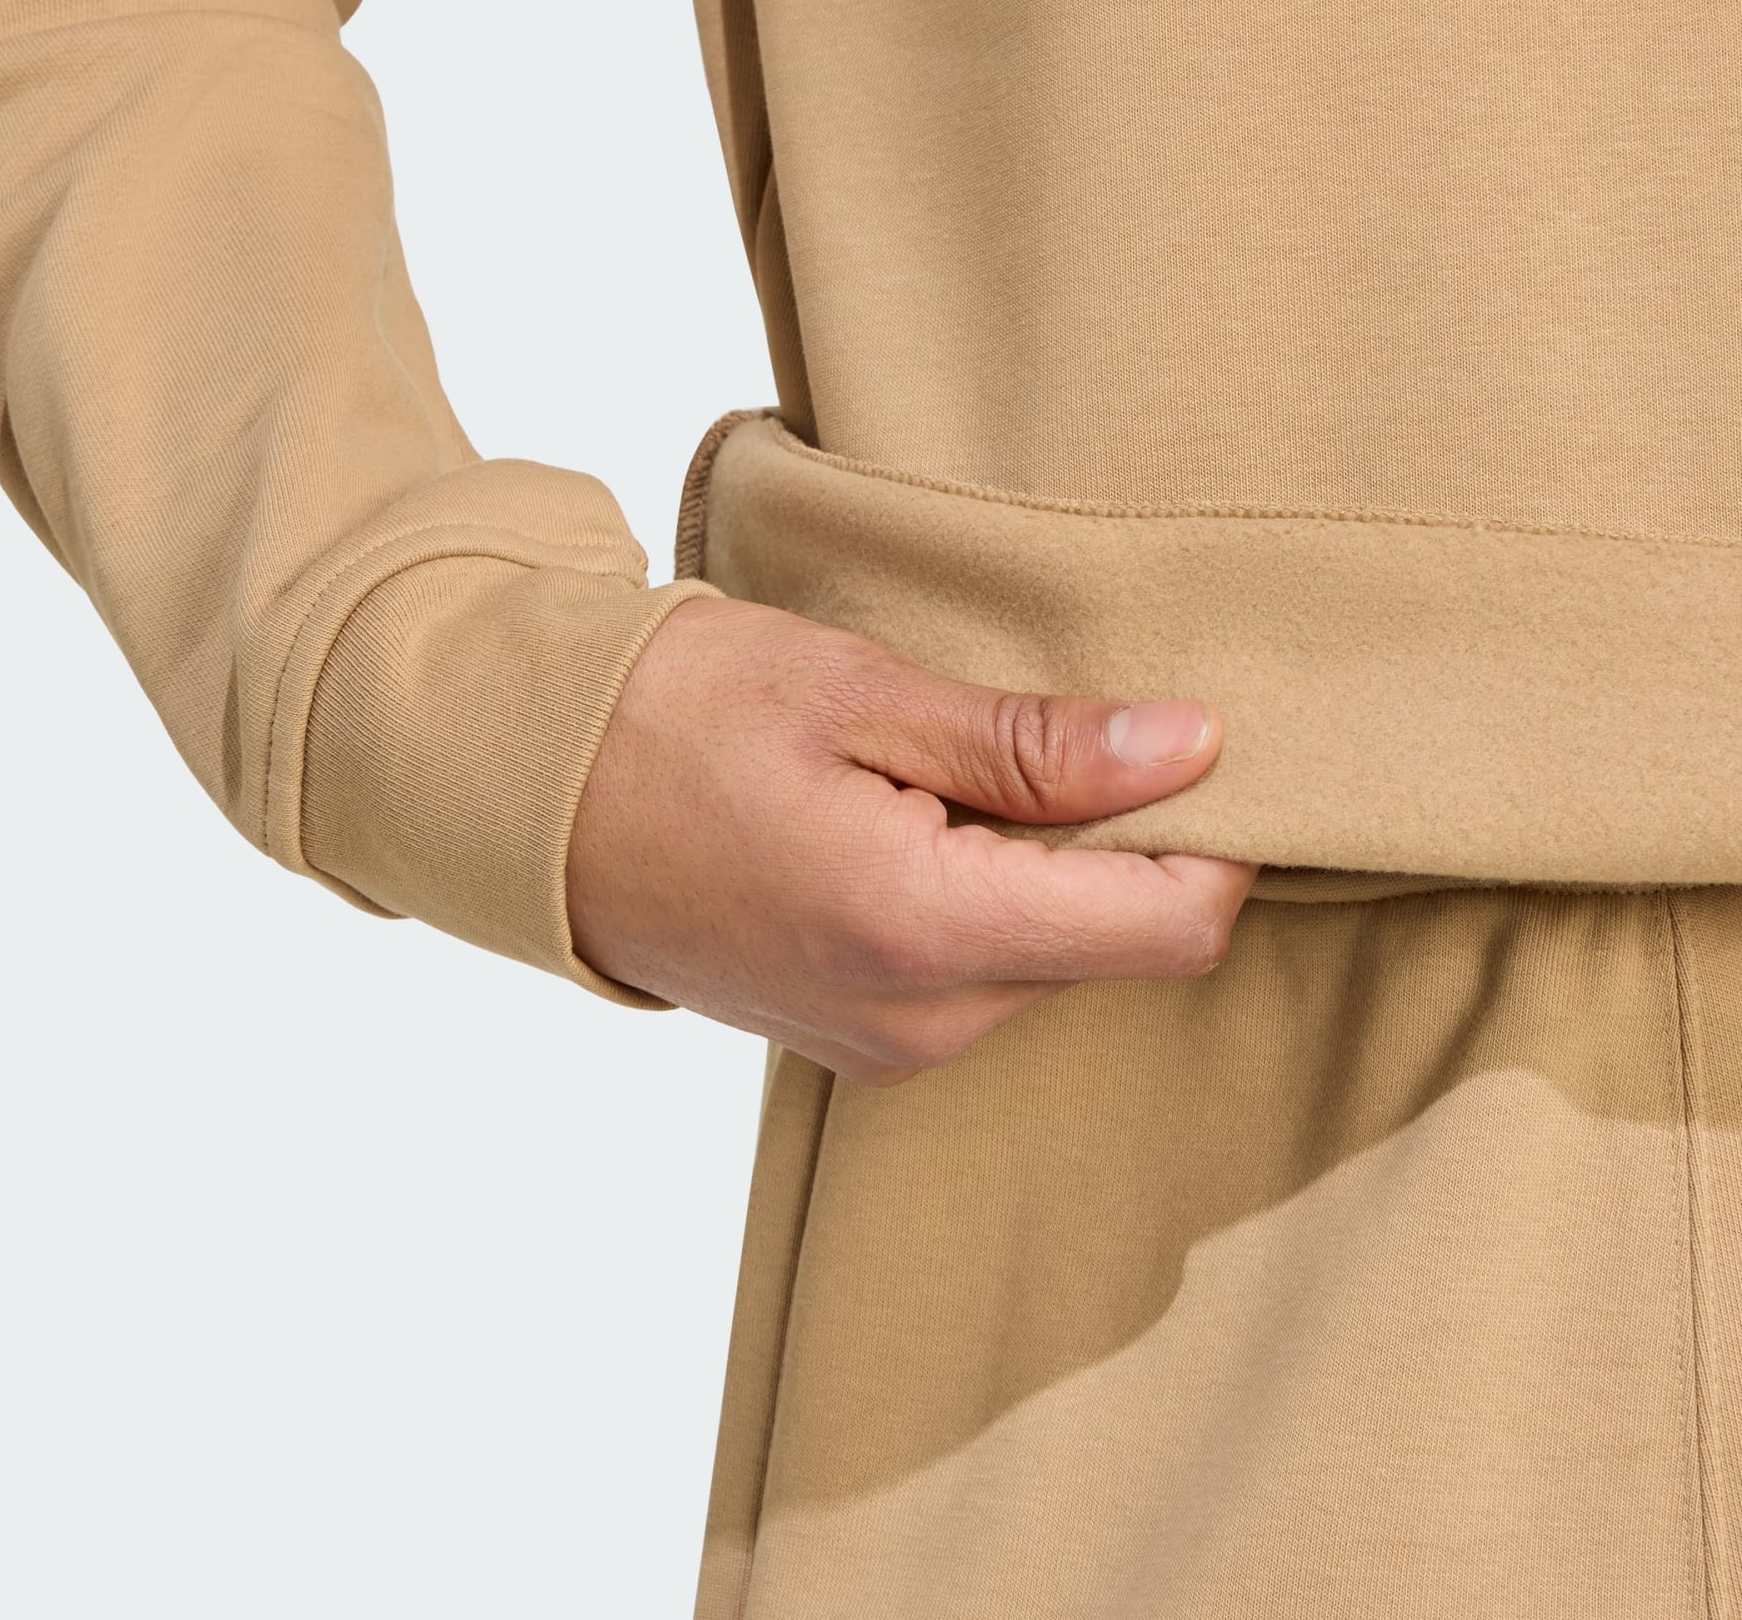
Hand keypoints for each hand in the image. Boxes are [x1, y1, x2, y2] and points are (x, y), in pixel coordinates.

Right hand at [565, 596, 1257, 1085]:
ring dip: (1047, 867)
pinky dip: (992, 900)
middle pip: (1120, 946)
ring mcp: (888, 1047)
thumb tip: (1194, 746)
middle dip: (1121, 840)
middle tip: (1036, 727)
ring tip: (947, 768)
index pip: (1170, 925)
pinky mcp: (864, 1041)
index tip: (1183, 738)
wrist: (527, 797)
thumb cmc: (674, 716)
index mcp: (922, 930)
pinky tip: (917, 821)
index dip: (1215, 832)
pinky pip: (988, 978)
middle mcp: (920, 1023)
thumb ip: (1036, 744)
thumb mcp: (861, 694)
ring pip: (1057, 960)